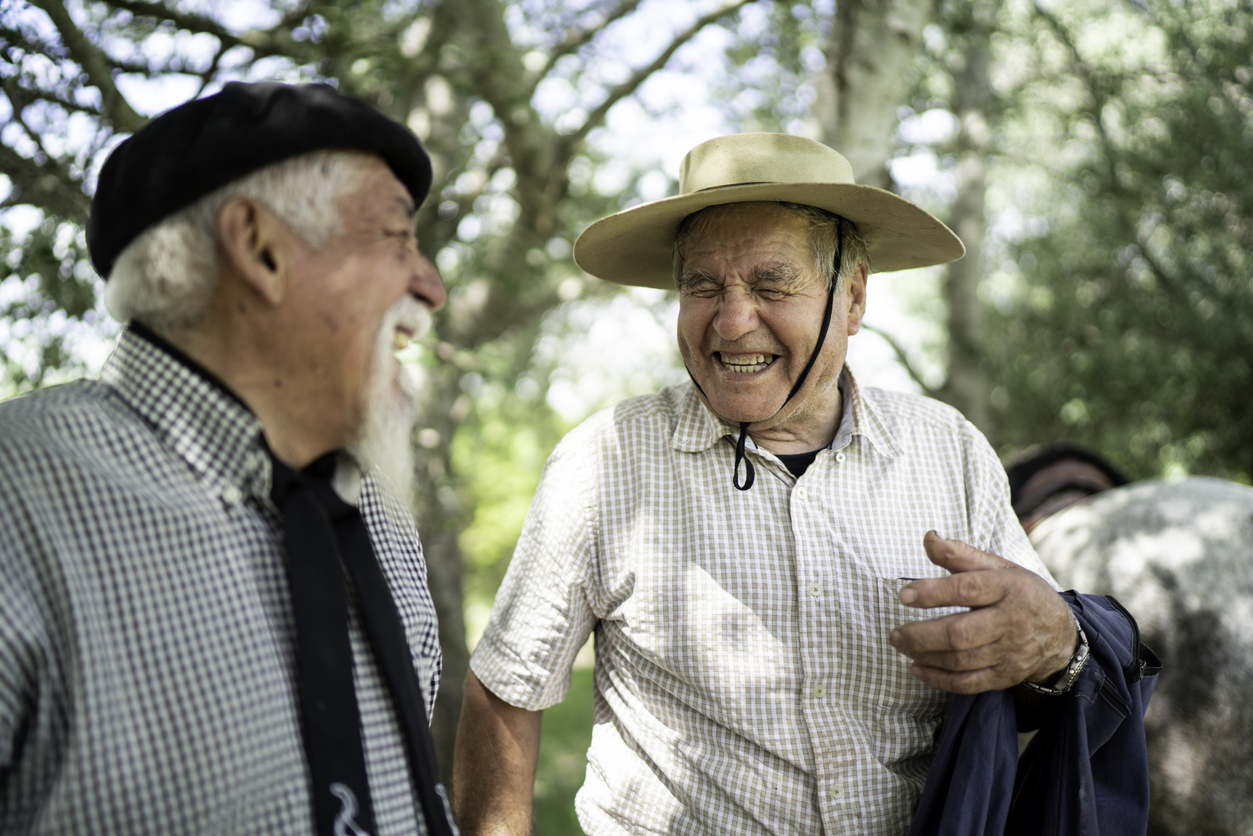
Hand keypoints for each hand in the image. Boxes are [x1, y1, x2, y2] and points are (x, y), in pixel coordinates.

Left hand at [888, 531, 1075, 693]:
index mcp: (1008, 587)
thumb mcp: (999, 568)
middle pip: (960, 633)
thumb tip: (928, 538)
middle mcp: (1011, 621)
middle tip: (895, 633)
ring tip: (902, 646)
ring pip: (961, 660)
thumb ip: (961, 554)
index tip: (904, 595)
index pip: (966, 589)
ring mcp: (1010, 652)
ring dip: (925, 656)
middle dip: (921, 635)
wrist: (1062, 635)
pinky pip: (969, 683)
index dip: (932, 592)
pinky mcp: (1007, 675)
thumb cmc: (1021, 594)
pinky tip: (918, 668)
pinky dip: (940, 679)